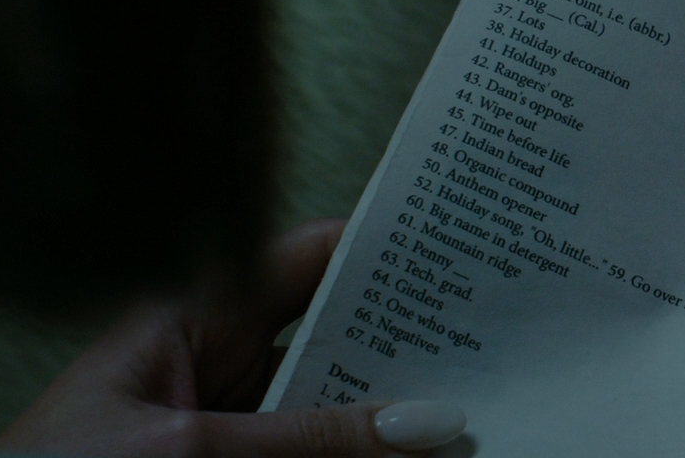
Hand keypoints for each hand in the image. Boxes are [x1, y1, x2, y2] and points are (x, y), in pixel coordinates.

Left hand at [0, 218, 465, 456]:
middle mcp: (217, 358)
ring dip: (394, 411)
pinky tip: (414, 454)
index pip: (313, 257)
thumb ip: (311, 439)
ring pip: (336, 403)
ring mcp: (227, 419)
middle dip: (413, 342)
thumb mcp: (191, 451)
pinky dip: (362, 453)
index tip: (468, 249)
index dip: (390, 248)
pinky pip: (314, 449)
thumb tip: (423, 423)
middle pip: (340, 335)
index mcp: (194, 312)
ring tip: (470, 412)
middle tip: (493, 346)